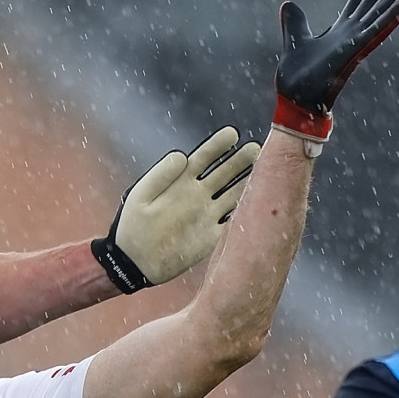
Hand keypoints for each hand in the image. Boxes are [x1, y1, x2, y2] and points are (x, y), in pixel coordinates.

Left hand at [91, 128, 262, 293]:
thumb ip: (161, 175)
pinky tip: (258, 206)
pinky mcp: (211, 238)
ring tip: (266, 172)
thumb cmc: (132, 227)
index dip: (219, 145)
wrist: (132, 263)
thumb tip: (182, 155)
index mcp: (182, 181)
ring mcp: (207, 215)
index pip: (205, 157)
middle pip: (226, 172)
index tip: (233, 134)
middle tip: (258, 150)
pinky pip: (233, 223)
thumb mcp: (141, 196)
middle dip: (242, 160)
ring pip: (235, 194)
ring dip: (250, 184)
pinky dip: (245, 214)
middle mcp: (199, 195)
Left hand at [273, 0, 398, 150]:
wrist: (294, 101)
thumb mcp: (294, 40)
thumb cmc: (296, 79)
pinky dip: (392, 17)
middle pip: (374, 3)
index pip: (358, 0)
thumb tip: (288, 4)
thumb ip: (295, 23)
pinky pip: (377, 31)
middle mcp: (352, 35)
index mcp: (340, 31)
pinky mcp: (356, 51)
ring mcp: (356, 43)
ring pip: (381, 15)